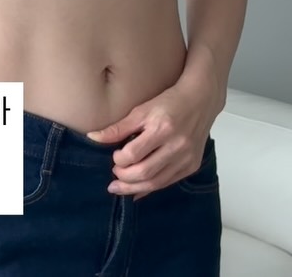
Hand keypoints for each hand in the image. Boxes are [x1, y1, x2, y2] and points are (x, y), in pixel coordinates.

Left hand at [85, 80, 220, 201]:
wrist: (199, 101)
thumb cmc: (167, 103)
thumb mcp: (140, 110)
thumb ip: (118, 128)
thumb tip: (92, 138)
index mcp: (161, 128)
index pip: (133, 154)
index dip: (119, 159)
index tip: (114, 156)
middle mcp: (176, 146)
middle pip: (145, 172)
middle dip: (125, 178)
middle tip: (114, 175)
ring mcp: (186, 158)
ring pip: (157, 182)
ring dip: (135, 188)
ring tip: (119, 188)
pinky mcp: (191, 166)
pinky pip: (168, 183)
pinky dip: (150, 188)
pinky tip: (137, 191)